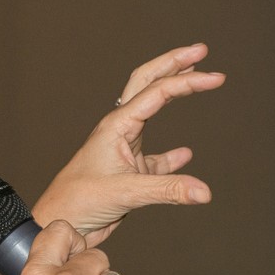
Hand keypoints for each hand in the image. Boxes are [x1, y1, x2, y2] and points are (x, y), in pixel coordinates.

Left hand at [32, 43, 224, 247]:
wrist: (58, 224)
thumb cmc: (78, 202)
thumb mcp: (125, 193)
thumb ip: (167, 190)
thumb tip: (205, 192)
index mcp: (116, 126)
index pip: (157, 92)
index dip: (187, 81)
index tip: (215, 77)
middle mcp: (119, 131)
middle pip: (147, 84)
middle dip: (173, 65)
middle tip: (200, 50)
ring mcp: (124, 150)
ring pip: (151, 113)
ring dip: (173, 94)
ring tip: (195, 78)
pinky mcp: (129, 173)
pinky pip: (155, 159)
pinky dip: (172, 155)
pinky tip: (185, 154)